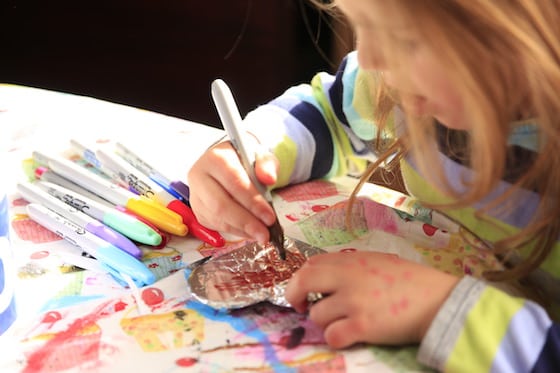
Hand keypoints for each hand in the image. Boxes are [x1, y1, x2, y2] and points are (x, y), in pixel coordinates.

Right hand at [187, 141, 278, 242]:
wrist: (230, 162)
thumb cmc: (245, 160)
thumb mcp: (261, 156)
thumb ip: (266, 165)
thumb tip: (269, 178)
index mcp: (215, 158)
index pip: (234, 183)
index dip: (253, 202)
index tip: (270, 217)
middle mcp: (200, 176)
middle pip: (220, 205)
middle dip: (245, 222)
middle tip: (265, 233)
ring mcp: (196, 195)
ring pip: (217, 218)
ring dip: (241, 230)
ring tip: (260, 234)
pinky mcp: (198, 210)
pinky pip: (215, 225)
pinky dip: (235, 231)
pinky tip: (249, 231)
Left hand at [285, 251, 459, 347]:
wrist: (437, 300)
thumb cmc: (409, 280)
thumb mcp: (376, 261)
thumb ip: (349, 267)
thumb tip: (324, 279)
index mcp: (351, 261)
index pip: (310, 264)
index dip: (301, 278)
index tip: (304, 289)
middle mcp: (348, 278)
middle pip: (303, 282)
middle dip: (294, 296)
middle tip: (301, 306)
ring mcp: (353, 302)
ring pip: (316, 315)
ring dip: (325, 321)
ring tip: (344, 321)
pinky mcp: (362, 326)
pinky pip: (331, 336)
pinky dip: (336, 338)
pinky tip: (350, 335)